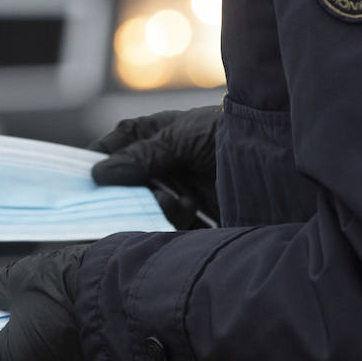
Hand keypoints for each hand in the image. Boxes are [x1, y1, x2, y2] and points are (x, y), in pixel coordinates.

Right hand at [90, 105, 220, 226]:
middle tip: (139, 198)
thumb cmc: (228, 134)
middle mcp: (160, 162)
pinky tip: (191, 212)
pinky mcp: (194, 214)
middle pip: (125, 184)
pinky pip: (169, 226)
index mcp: (154, 134)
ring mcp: (176, 189)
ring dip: (158, 208)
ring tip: (181, 203)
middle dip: (129, 194)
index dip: (98, 160)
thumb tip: (98, 173)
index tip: (87, 180)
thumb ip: (141, 156)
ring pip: (145, 207)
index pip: (113, 146)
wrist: (275, 162)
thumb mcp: (181, 138)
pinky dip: (174, 224)